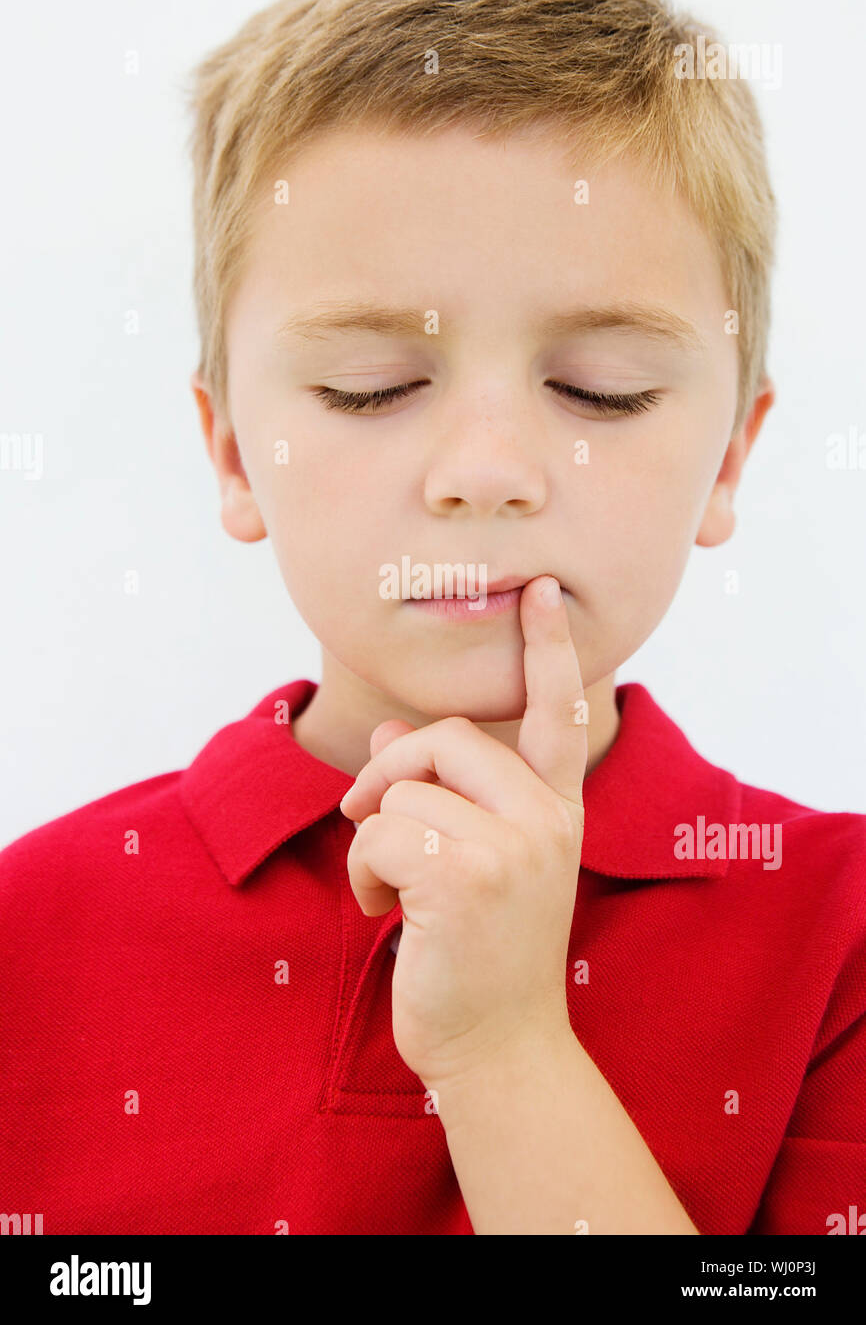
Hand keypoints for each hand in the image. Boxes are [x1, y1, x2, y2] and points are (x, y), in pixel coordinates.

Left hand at [339, 575, 586, 1092]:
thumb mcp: (473, 861)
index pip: (557, 714)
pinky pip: (380, 831)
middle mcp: (548, 818)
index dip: (549, 650)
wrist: (499, 1048)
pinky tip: (381, 915)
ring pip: (402, 789)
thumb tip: (391, 727)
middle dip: (389, 771)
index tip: (541, 591)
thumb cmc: (479, 952)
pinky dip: (362, 873)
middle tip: (366, 817)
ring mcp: (515, 845)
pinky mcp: (467, 874)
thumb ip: (443, 791)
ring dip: (371, 840)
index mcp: (557, 809)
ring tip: (388, 892)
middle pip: (443, 735)